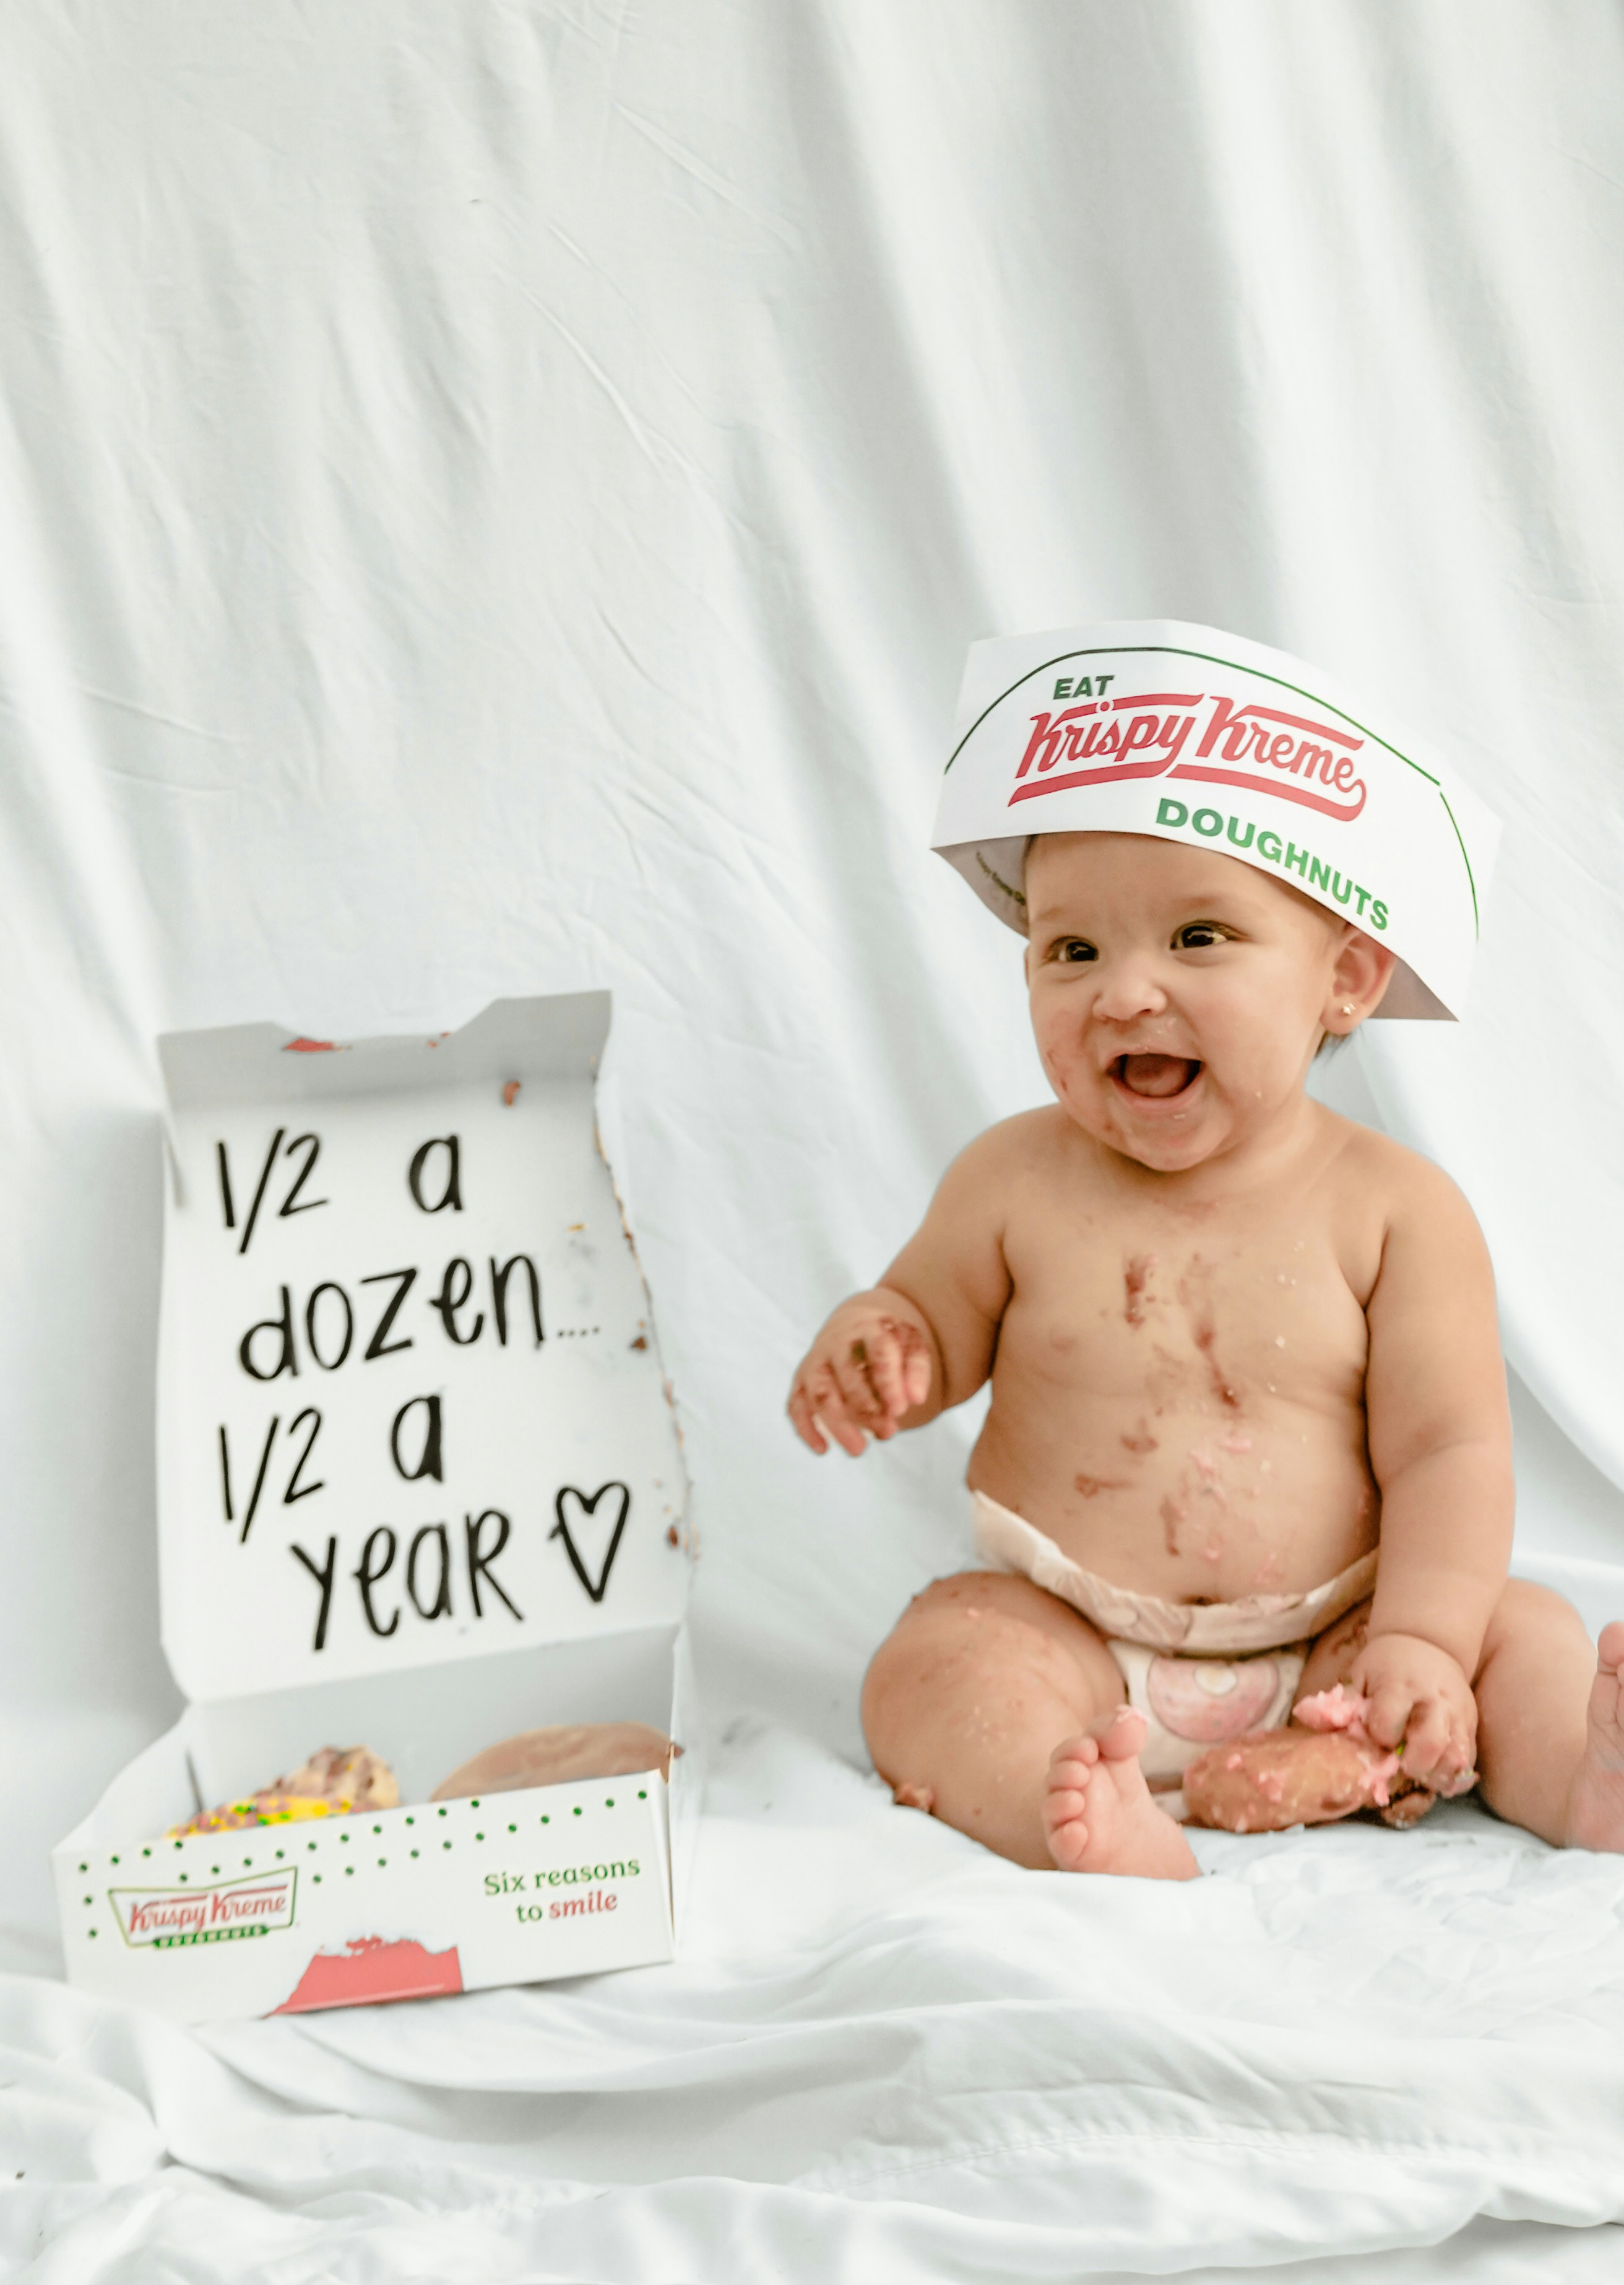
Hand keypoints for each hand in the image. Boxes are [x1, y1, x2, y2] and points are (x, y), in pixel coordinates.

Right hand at [787, 1293, 933, 1455]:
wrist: (853, 1327)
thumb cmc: (887, 1344)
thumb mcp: (910, 1347)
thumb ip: (916, 1371)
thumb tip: (915, 1400)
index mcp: (868, 1329)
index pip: (878, 1351)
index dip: (888, 1382)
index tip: (899, 1411)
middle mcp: (836, 1343)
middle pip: (846, 1373)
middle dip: (866, 1407)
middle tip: (888, 1432)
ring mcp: (815, 1362)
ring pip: (820, 1392)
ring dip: (838, 1423)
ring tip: (859, 1449)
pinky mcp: (800, 1381)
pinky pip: (796, 1405)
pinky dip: (806, 1428)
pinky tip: (823, 1449)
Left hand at [1348, 1630, 1477, 1794]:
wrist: (1428, 1643)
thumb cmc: (1385, 1665)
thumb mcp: (1360, 1674)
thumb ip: (1343, 1703)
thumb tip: (1310, 1722)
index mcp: (1399, 1685)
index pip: (1388, 1722)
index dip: (1379, 1737)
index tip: (1375, 1736)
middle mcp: (1432, 1699)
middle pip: (1430, 1744)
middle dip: (1413, 1765)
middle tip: (1401, 1765)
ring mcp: (1456, 1713)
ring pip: (1455, 1757)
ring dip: (1436, 1775)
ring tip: (1420, 1772)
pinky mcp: (1470, 1724)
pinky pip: (1468, 1759)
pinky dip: (1453, 1773)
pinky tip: (1436, 1772)